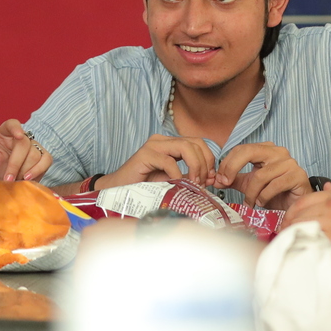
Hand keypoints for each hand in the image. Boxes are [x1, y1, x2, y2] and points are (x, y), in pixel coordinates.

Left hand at [0, 118, 51, 182]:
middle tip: (8, 178)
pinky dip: (38, 170)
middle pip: (24, 144)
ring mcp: (33, 147)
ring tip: (15, 180)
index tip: (18, 136)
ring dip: (24, 170)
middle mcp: (21, 137)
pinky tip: (28, 178)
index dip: (16, 128)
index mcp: (5, 132)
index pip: (12, 124)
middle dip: (16, 163)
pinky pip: (46, 160)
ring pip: (35, 154)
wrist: (0, 183)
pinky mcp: (42, 157)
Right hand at [96, 135, 218, 190]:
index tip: (211, 179)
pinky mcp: (144, 154)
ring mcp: (154, 145)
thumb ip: (190, 176)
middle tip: (204, 183)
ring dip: (195, 166)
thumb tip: (212, 179)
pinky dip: (178, 174)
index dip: (209, 159)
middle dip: (205, 163)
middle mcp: (163, 140)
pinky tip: (178, 184)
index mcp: (171, 144)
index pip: (199, 143)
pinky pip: (169, 161)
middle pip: (196, 142)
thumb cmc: (144, 186)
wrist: (118, 190)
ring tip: (194, 183)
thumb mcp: (173, 180)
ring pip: (185, 147)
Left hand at [217, 142, 310, 209]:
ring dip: (251, 193)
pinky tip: (262, 202)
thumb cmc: (275, 193)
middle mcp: (278, 152)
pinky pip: (274, 185)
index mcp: (266, 149)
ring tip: (250, 202)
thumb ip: (234, 180)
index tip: (220, 179)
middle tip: (226, 183)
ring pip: (260, 175)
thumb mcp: (250, 185)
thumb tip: (216, 180)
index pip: (242, 149)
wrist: (296, 204)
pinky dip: (264, 196)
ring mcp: (289, 162)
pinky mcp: (297, 175)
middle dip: (232, 168)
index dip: (228, 163)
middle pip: (248, 152)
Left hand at [284, 183, 330, 243]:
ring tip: (289, 244)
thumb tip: (327, 187)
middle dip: (287, 225)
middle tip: (282, 235)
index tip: (286, 221)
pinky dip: (306, 244)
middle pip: (299, 214)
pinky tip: (303, 251)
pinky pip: (314, 240)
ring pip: (303, 226)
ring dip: (293, 235)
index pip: (302, 202)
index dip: (290, 212)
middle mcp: (330, 208)